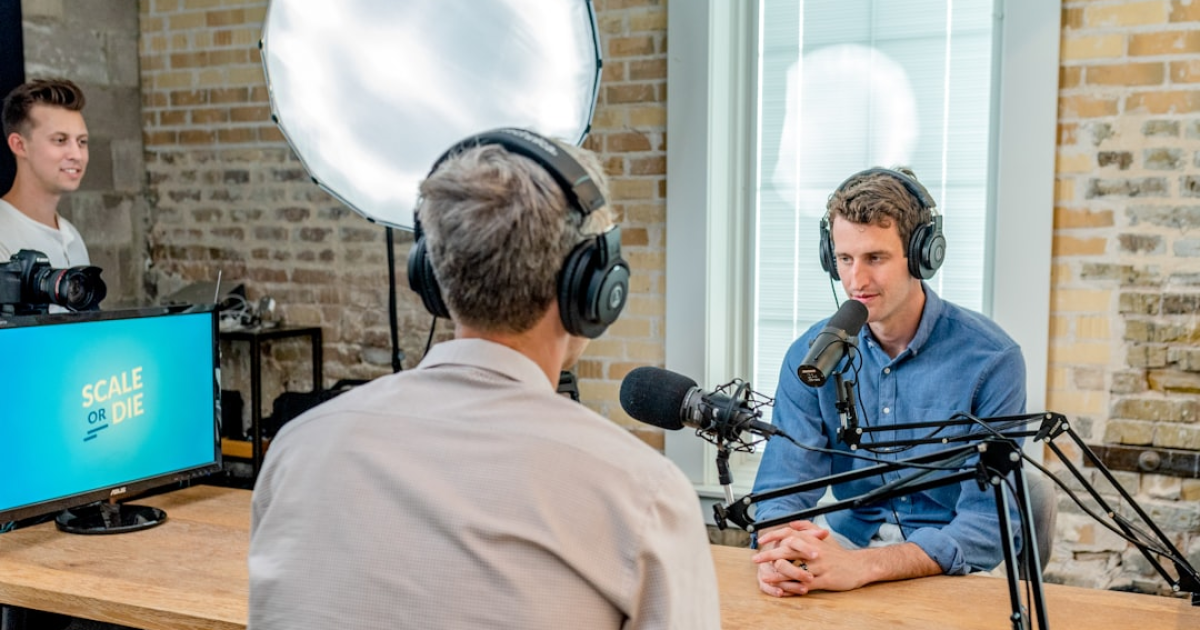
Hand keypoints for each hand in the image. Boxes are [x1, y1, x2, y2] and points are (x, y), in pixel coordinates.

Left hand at [753, 520, 874, 594]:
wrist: (858, 566)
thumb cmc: (838, 553)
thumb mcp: (823, 537)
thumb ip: (807, 528)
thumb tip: (792, 523)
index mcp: (812, 540)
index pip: (789, 533)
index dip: (773, 535)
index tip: (761, 540)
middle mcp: (814, 551)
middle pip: (788, 550)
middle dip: (769, 555)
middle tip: (756, 559)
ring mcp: (820, 566)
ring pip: (795, 569)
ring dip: (778, 574)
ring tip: (765, 577)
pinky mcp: (825, 579)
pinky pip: (805, 584)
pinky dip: (793, 587)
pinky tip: (783, 589)